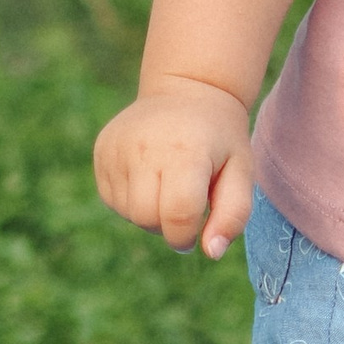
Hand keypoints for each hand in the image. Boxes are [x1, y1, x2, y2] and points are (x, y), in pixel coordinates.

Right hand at [93, 76, 253, 258]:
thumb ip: (233, 215)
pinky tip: (149, 177)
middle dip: (167, 226)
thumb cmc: (220, 140)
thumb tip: (211, 252)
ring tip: (167, 186)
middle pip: (147, 218)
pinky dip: (132, 201)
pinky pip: (112, 199)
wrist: (188, 90)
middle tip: (184, 205)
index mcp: (185, 151)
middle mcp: (145, 146)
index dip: (187, 236)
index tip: (196, 231)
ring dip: (149, 214)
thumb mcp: (241, 171)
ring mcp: (118, 146)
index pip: (177, 215)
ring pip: (128, 212)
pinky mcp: (102, 149)